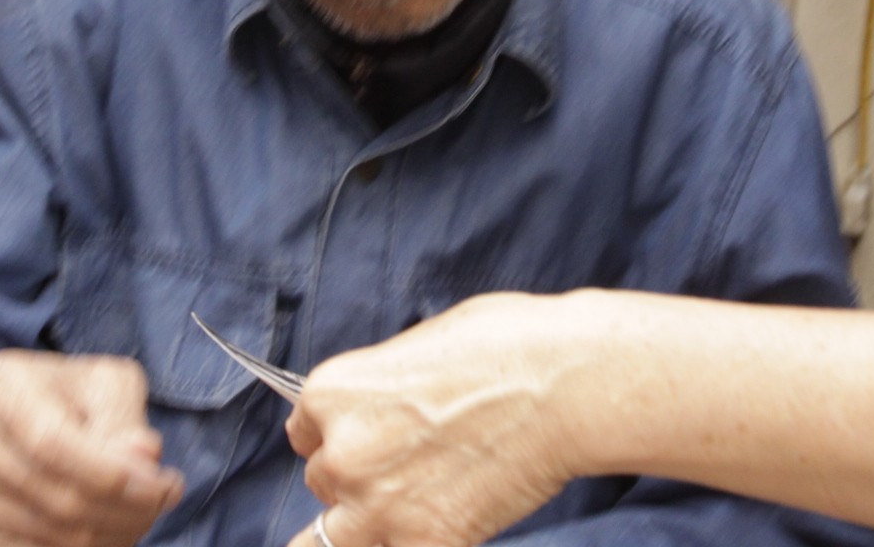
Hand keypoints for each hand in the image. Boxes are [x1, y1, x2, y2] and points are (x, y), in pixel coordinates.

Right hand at [0, 350, 185, 546]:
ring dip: (117, 532)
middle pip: (59, 496)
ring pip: (56, 534)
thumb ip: (125, 416)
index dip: (110, 472)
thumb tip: (141, 457)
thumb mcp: (109, 384)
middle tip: (166, 499)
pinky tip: (116, 530)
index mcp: (0, 384)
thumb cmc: (81, 397)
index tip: (160, 483)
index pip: (52, 441)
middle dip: (128, 507)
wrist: (40, 419)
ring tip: (146, 510)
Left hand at [281, 294, 581, 546]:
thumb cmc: (509, 346)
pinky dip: (416, 543)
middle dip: (363, 476)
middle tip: (414, 464)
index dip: (338, 435)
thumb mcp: (421, 347)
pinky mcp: (426, 544)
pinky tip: (443, 527)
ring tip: (414, 503)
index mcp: (332, 392)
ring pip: (334, 539)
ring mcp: (379, 508)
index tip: (369, 438)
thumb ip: (382, 389)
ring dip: (369, 524)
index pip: (305, 433)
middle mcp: (342, 454)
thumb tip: (381, 411)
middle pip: (326, 483)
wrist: (568, 385)